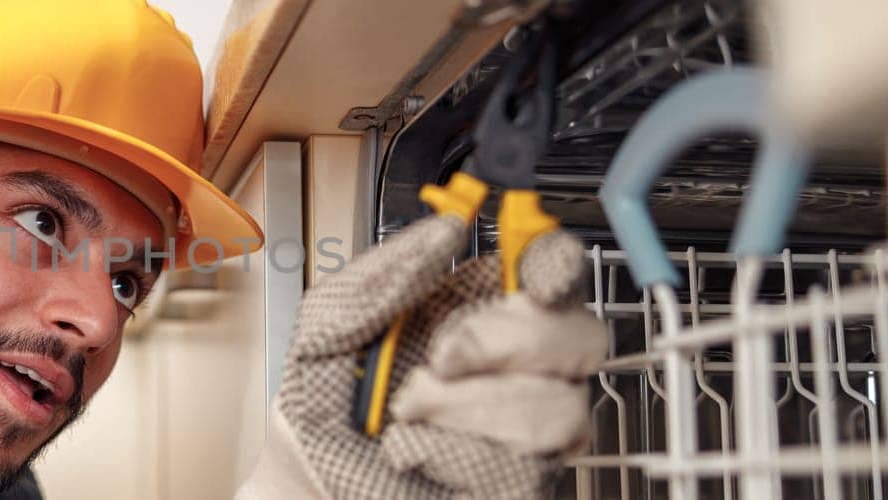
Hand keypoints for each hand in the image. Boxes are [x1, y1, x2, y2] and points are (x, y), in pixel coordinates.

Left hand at [274, 215, 606, 499]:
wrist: (309, 479)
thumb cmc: (326, 405)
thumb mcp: (327, 327)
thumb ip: (381, 275)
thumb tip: (444, 231)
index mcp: (481, 311)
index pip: (553, 271)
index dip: (559, 266)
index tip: (538, 278)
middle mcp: (519, 365)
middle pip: (578, 336)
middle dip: (502, 343)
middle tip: (439, 359)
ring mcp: (528, 428)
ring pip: (557, 407)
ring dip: (466, 406)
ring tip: (408, 411)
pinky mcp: (518, 484)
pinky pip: (519, 467)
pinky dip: (447, 453)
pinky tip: (411, 450)